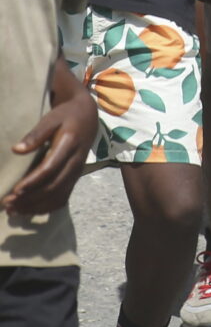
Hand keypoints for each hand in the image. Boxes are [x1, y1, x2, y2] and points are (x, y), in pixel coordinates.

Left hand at [2, 88, 95, 215]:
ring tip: (14, 210)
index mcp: (70, 145)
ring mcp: (77, 171)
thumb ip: (36, 134)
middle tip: (7, 203)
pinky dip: (46, 207)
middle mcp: (76, 161)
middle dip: (29, 198)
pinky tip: (29, 210)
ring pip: (58, 196)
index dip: (32, 182)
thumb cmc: (65, 116)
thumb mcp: (51, 118)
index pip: (50, 168)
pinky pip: (63, 198)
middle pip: (54, 186)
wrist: (87, 116)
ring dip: (35, 206)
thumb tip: (16, 150)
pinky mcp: (75, 177)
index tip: (14, 190)